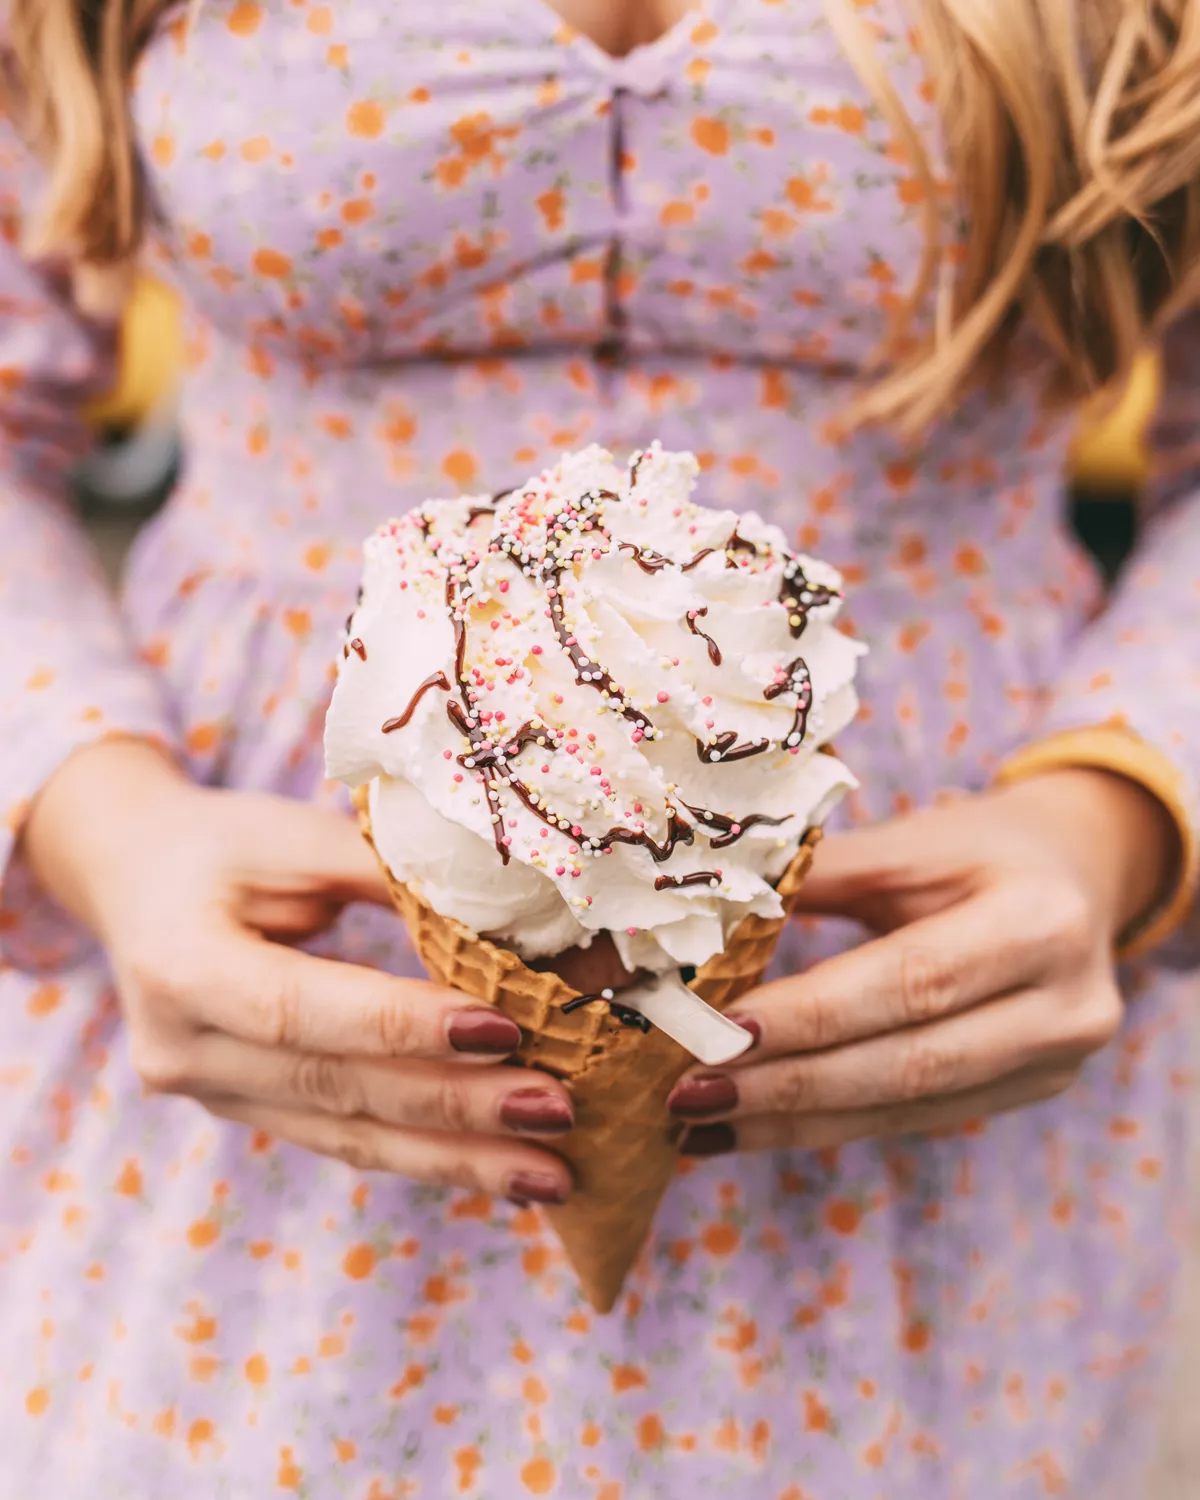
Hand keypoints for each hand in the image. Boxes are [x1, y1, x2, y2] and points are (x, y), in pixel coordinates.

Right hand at [23, 740, 574, 1204]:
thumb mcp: (291, 835)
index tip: (505, 1029)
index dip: (403, 1027)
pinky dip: (426, 1154)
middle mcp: (183, 1049)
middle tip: (558, 1114)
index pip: (301, 1010)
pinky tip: (500, 1168)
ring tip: (553, 1174)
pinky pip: (343, 1139)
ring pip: (347, 1136)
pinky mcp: (246, 1111)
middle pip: (335, 1089)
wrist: (134, 878)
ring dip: (457, 1158)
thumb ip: (384, 873)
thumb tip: (508, 910)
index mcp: (180, 966)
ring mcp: (210, 1094)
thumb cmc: (223, 845)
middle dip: (455, 1109)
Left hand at [667, 769, 1177, 1153]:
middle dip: (789, 1085)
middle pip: (910, 1061)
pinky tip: (748, 1127)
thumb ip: (816, 875)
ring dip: (793, 1121)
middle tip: (688, 1093)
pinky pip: (913, 1120)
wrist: (1075, 877)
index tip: (720, 1033)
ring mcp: (1055, 1065)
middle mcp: (1065, 1006)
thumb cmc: (974, 850)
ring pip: (907, 1107)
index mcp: (1039, 921)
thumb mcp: (907, 844)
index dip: (812, 1016)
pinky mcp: (1027, 1095)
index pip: (911, 981)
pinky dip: (825, 1124)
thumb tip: (694, 909)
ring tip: (698, 1123)